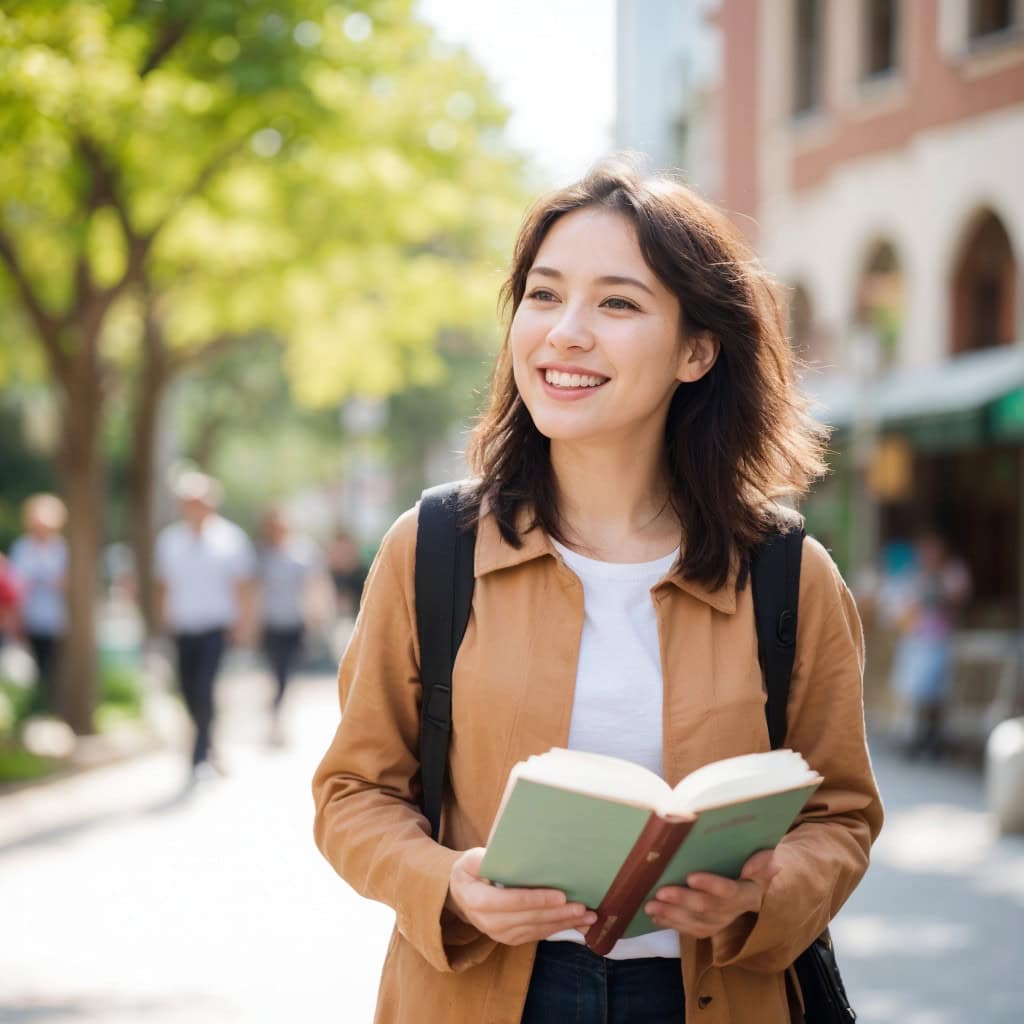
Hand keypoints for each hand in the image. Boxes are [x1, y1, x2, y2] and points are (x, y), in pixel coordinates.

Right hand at [446, 848, 595, 945]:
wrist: (460, 894)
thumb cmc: (469, 871)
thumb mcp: (470, 859)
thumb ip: (484, 859)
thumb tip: (507, 853)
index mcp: (478, 901)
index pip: (511, 901)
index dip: (536, 899)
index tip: (560, 895)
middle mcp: (489, 923)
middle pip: (529, 919)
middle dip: (558, 913)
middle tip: (583, 907)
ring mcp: (500, 934)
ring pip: (536, 930)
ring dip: (563, 924)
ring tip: (587, 917)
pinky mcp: (510, 938)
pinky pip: (536, 935)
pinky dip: (557, 929)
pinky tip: (575, 923)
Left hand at [644, 849, 778, 939]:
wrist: (755, 894)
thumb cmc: (754, 872)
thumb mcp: (764, 864)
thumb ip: (765, 862)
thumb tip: (768, 860)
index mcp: (745, 893)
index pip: (727, 890)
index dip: (710, 885)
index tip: (690, 876)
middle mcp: (732, 912)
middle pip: (706, 908)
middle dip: (681, 900)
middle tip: (660, 892)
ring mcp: (719, 923)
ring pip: (694, 922)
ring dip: (671, 915)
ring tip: (650, 906)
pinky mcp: (708, 928)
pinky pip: (689, 930)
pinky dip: (670, 924)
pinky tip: (654, 916)